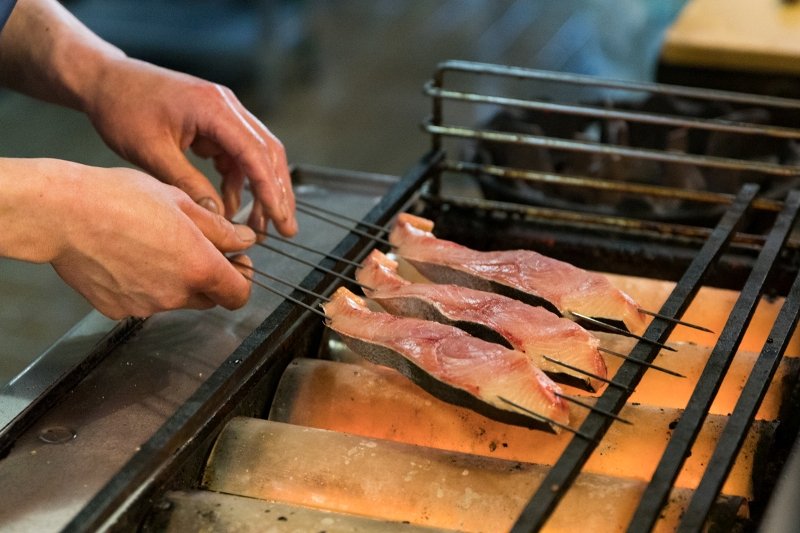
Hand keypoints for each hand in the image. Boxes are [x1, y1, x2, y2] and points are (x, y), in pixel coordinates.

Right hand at [0, 158, 256, 318]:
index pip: (239, 295)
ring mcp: (145, 306)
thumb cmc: (119, 198)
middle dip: (210, 277)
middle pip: (210, 298)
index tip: (237, 261)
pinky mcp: (117, 309)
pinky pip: (144, 301)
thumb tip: (245, 241)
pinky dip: (144, 284)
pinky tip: (128, 256)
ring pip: (177, 299)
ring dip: (177, 280)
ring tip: (153, 243)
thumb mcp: (180, 202)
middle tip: (195, 245)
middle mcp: (175, 294)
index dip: (243, 279)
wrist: (61, 213)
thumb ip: (219, 229)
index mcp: (199, 267)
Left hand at [83, 57, 296, 236]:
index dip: (270, 189)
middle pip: (268, 153)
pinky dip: (238, 182)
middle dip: (278, 192)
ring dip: (262, 190)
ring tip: (261, 226)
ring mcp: (223, 113)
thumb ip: (187, 184)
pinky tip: (231, 206)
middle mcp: (226, 106)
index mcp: (213, 108)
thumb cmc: (121, 108)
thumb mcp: (151, 152)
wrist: (104, 80)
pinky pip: (237, 155)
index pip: (255, 153)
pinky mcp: (215, 123)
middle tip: (286, 228)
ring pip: (257, 155)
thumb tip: (217, 216)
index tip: (279, 219)